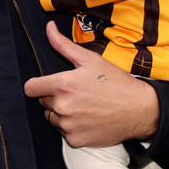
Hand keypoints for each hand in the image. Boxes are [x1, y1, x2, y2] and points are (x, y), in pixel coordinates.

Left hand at [24, 21, 158, 147]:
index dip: (37, 85)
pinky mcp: (75, 140)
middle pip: (43, 102)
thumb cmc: (115, 81)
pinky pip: (63, 132)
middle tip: (76, 93)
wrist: (138, 109)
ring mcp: (68, 126)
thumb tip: (48, 28)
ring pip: (52, 118)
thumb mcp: (90, 59)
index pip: (30, 88)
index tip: (47, 85)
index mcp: (62, 85)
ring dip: (61, 113)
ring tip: (83, 106)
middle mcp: (62, 107)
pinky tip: (87, 119)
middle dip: (54, 97)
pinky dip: (71, 127)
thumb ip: (63, 45)